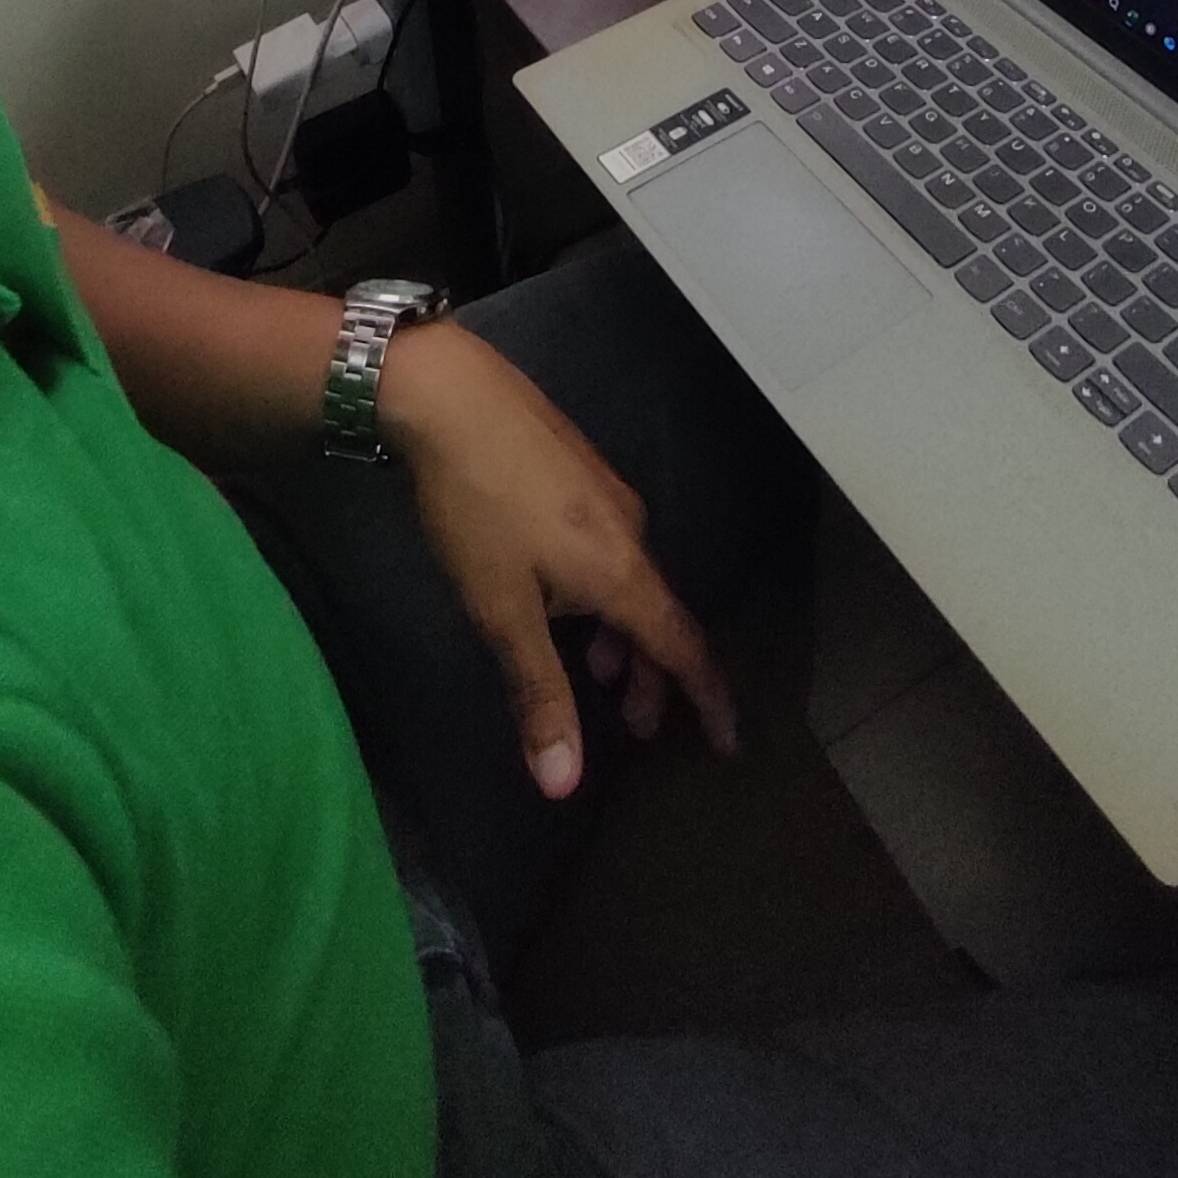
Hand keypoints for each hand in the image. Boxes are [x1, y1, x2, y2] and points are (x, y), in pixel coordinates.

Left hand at [375, 320, 738, 801]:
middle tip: (632, 722)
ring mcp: (608, 494)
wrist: (450, 394)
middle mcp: (631, 531)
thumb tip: (565, 784)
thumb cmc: (477, 506)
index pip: (683, 648)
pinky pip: (613, 550)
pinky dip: (604, 593)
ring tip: (593, 666)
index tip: (727, 743)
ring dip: (621, 634)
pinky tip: (560, 595)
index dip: (707, 699)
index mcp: (621, 572)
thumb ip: (539, 692)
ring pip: (632, 581)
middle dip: (651, 676)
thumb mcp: (501, 610)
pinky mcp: (582, 470)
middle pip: (659, 617)